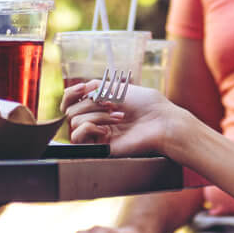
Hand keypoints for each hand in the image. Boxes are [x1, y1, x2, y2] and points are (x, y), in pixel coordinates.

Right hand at [62, 82, 184, 157]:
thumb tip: (81, 90)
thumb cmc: (148, 104)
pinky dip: (88, 128)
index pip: (72, 101)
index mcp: (102, 105)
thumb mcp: (120, 87)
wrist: (162, 122)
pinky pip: (77, 136)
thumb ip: (97, 85)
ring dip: (96, 115)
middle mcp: (98, 119)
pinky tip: (105, 129)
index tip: (83, 88)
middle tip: (110, 104)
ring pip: (74, 121)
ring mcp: (99, 133)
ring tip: (117, 117)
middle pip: (71, 109)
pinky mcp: (100, 147)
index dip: (72, 93)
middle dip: (89, 103)